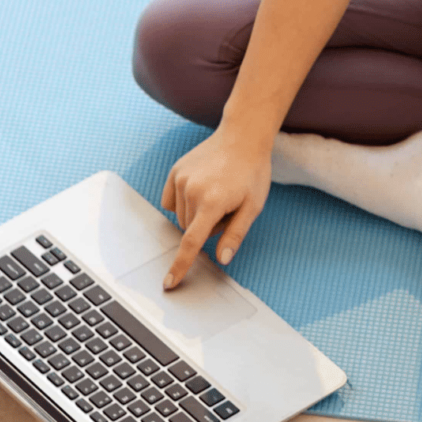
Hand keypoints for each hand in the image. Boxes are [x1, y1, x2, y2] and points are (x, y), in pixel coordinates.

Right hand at [160, 127, 272, 288]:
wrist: (243, 137)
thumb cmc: (252, 173)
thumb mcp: (253, 206)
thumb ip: (235, 234)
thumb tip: (221, 259)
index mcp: (212, 202)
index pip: (191, 242)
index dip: (180, 266)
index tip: (169, 283)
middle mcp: (191, 190)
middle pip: (189, 229)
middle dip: (206, 227)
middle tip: (227, 208)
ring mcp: (180, 179)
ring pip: (181, 216)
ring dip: (196, 215)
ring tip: (217, 194)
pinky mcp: (175, 171)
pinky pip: (171, 201)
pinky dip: (184, 203)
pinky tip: (201, 189)